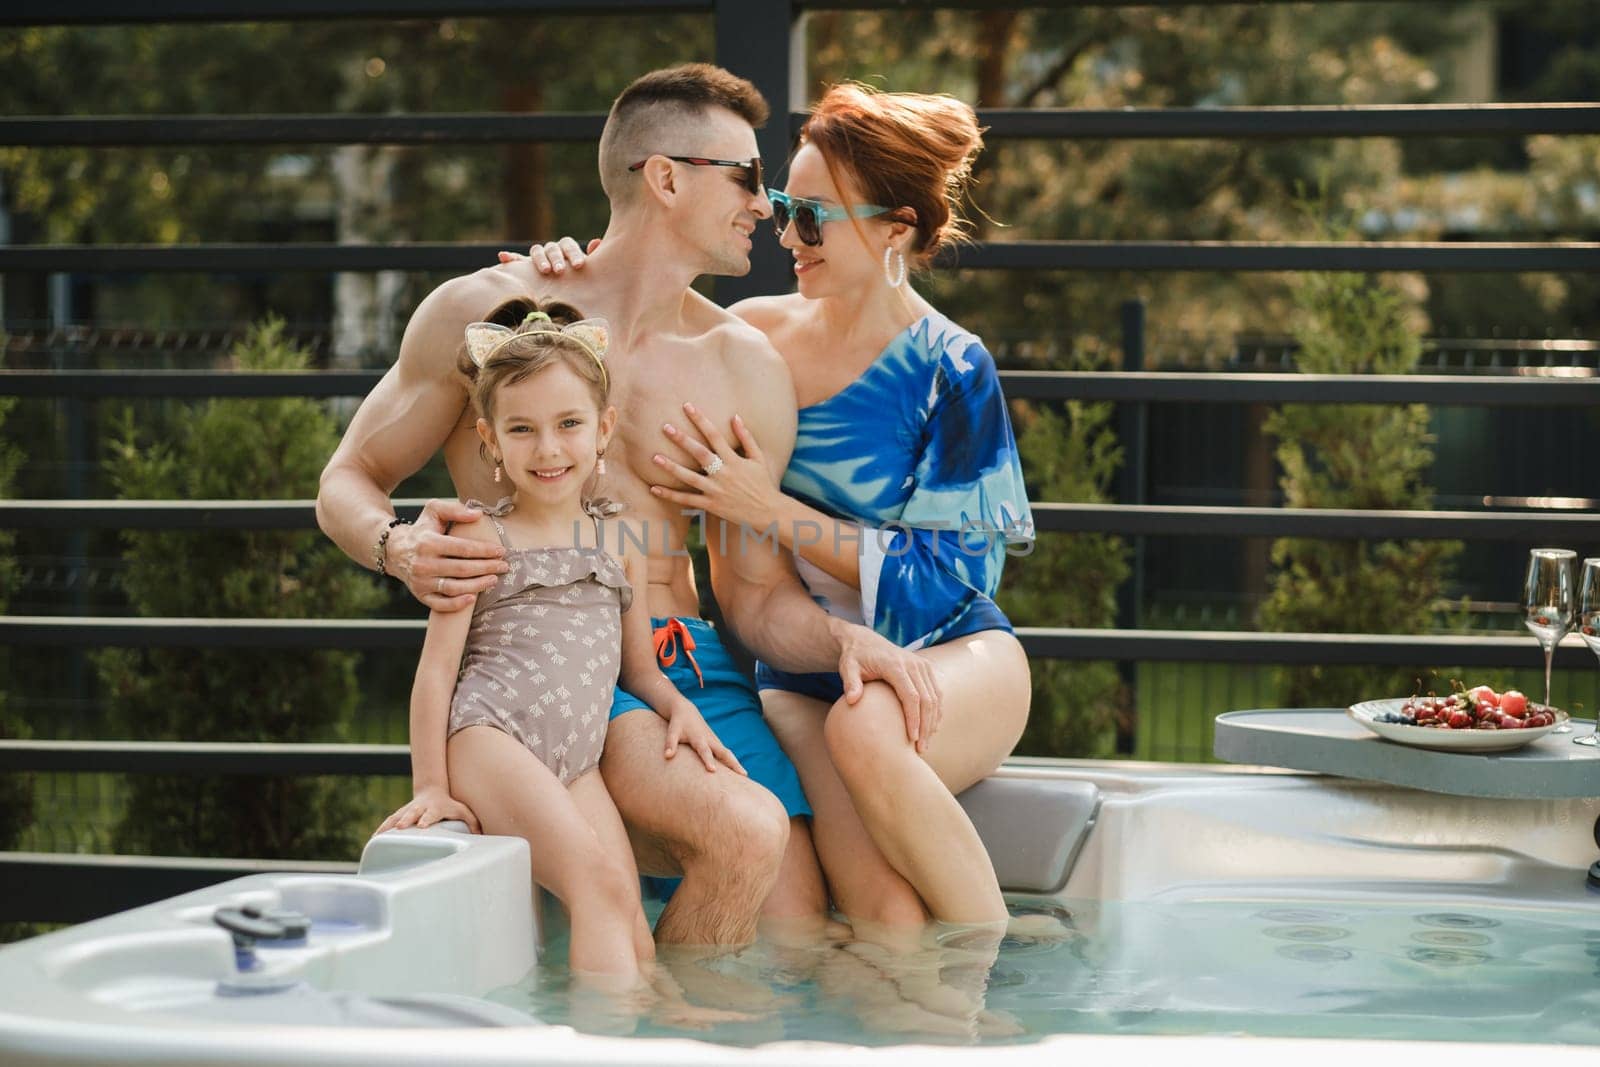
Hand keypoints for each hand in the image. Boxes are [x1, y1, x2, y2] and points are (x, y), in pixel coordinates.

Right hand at [374, 786, 480, 834]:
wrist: (431, 791)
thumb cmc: (449, 805)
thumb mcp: (463, 810)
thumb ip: (472, 821)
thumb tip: (481, 835)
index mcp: (434, 809)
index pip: (431, 814)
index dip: (427, 819)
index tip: (422, 825)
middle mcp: (419, 809)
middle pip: (412, 813)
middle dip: (406, 820)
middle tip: (401, 827)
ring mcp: (408, 810)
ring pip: (397, 817)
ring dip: (389, 826)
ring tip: (378, 837)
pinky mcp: (400, 814)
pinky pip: (389, 821)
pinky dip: (381, 829)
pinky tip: (374, 840)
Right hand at [388, 499, 507, 611]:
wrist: (395, 550)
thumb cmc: (422, 529)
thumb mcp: (433, 511)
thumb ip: (455, 510)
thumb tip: (478, 514)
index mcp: (428, 543)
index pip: (463, 549)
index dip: (485, 551)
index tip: (501, 551)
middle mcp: (423, 564)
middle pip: (462, 569)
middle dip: (487, 568)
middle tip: (504, 566)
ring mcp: (421, 582)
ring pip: (453, 588)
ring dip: (477, 586)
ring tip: (494, 579)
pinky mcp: (420, 595)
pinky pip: (440, 605)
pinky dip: (457, 604)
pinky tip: (473, 598)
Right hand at [496, 236, 599, 273]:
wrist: (566, 292)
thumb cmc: (579, 280)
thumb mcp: (588, 271)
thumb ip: (592, 257)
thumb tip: (596, 241)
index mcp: (566, 250)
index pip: (568, 245)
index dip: (573, 253)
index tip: (579, 266)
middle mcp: (552, 250)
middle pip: (552, 248)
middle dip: (556, 259)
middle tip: (560, 271)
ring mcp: (538, 258)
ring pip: (536, 251)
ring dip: (539, 259)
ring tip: (545, 271)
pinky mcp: (524, 266)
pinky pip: (515, 260)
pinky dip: (509, 257)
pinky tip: (503, 257)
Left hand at [649, 403, 778, 531]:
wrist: (768, 512)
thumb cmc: (763, 483)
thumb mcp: (758, 458)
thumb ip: (746, 437)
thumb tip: (734, 416)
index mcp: (735, 460)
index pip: (715, 435)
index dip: (701, 420)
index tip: (687, 406)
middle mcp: (724, 474)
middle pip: (700, 454)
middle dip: (682, 440)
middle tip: (665, 427)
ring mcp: (716, 491)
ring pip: (690, 478)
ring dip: (671, 467)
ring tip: (654, 457)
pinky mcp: (711, 505)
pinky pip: (687, 500)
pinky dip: (671, 496)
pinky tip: (654, 489)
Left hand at [664, 700, 746, 774]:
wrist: (686, 711)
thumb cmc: (678, 723)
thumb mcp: (672, 731)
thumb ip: (670, 743)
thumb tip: (667, 756)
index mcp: (699, 738)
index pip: (704, 751)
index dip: (708, 760)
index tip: (713, 770)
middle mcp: (710, 740)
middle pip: (724, 753)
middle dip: (733, 764)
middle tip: (743, 775)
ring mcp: (715, 741)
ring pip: (727, 754)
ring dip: (736, 764)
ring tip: (745, 777)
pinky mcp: (716, 743)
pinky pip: (726, 754)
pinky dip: (733, 762)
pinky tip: (738, 772)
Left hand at [836, 624, 942, 753]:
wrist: (865, 641)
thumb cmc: (854, 659)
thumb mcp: (847, 668)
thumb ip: (850, 683)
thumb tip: (851, 700)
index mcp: (895, 665)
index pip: (911, 695)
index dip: (914, 718)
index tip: (912, 739)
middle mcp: (913, 664)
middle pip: (927, 699)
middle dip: (926, 726)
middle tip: (920, 750)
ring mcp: (922, 665)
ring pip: (936, 697)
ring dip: (933, 722)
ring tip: (925, 744)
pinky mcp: (926, 668)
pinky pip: (937, 692)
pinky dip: (936, 712)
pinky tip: (930, 729)